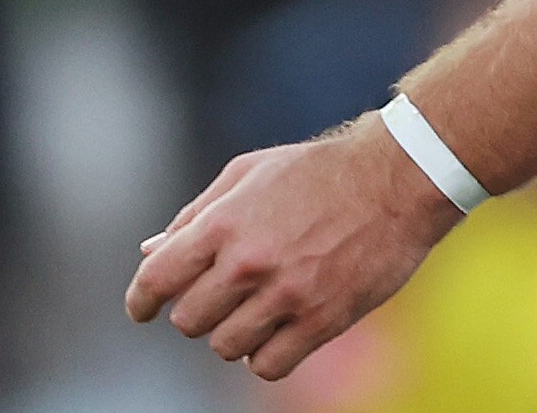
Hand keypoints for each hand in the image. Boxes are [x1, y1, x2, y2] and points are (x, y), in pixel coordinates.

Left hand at [128, 117, 461, 380]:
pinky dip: (266, 355)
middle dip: (198, 310)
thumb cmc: (318, 171)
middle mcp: (249, 263)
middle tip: (222, 295)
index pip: (157, 279)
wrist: (396, 179)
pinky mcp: (322, 321)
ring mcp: (286, 296)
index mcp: (224, 223)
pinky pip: (268, 366)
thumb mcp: (249, 173)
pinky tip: (278, 331)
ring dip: (233, 332)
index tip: (142, 310)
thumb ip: (196, 214)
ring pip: (225, 347)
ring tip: (256, 309)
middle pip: (189, 320)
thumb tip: (149, 253)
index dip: (141, 301)